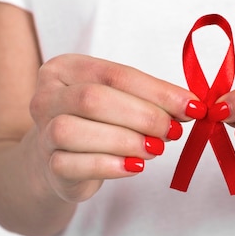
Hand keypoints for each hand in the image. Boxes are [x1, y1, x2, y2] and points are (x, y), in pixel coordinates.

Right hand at [27, 53, 201, 202]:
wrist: (60, 161)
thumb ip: (152, 100)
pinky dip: (109, 166)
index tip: (192, 107)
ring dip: (125, 141)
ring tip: (155, 149)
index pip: (116, 75)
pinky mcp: (48, 167)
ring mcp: (42, 132)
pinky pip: (72, 165)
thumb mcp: (122, 101)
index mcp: (66, 68)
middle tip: (173, 131)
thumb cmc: (98, 124)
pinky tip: (135, 166)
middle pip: (93, 99)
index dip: (158, 92)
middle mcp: (46, 96)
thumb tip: (192, 106)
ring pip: (74, 131)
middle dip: (142, 116)